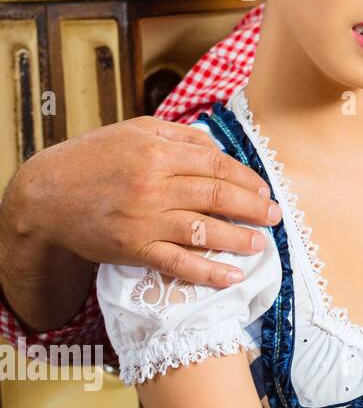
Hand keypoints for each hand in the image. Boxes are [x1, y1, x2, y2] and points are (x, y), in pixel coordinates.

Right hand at [6, 116, 277, 287]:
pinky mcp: (133, 249)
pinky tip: (232, 276)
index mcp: (158, 153)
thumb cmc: (92, 158)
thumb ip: (180, 136)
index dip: (247, 179)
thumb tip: (218, 149)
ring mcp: (144, 220)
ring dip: (239, 239)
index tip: (264, 190)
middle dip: (254, 208)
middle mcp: (154, 185)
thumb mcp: (135, 131)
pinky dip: (208, 272)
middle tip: (274, 216)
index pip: (217, 166)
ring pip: (204, 230)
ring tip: (260, 243)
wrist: (43, 195)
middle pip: (218, 197)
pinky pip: (178, 263)